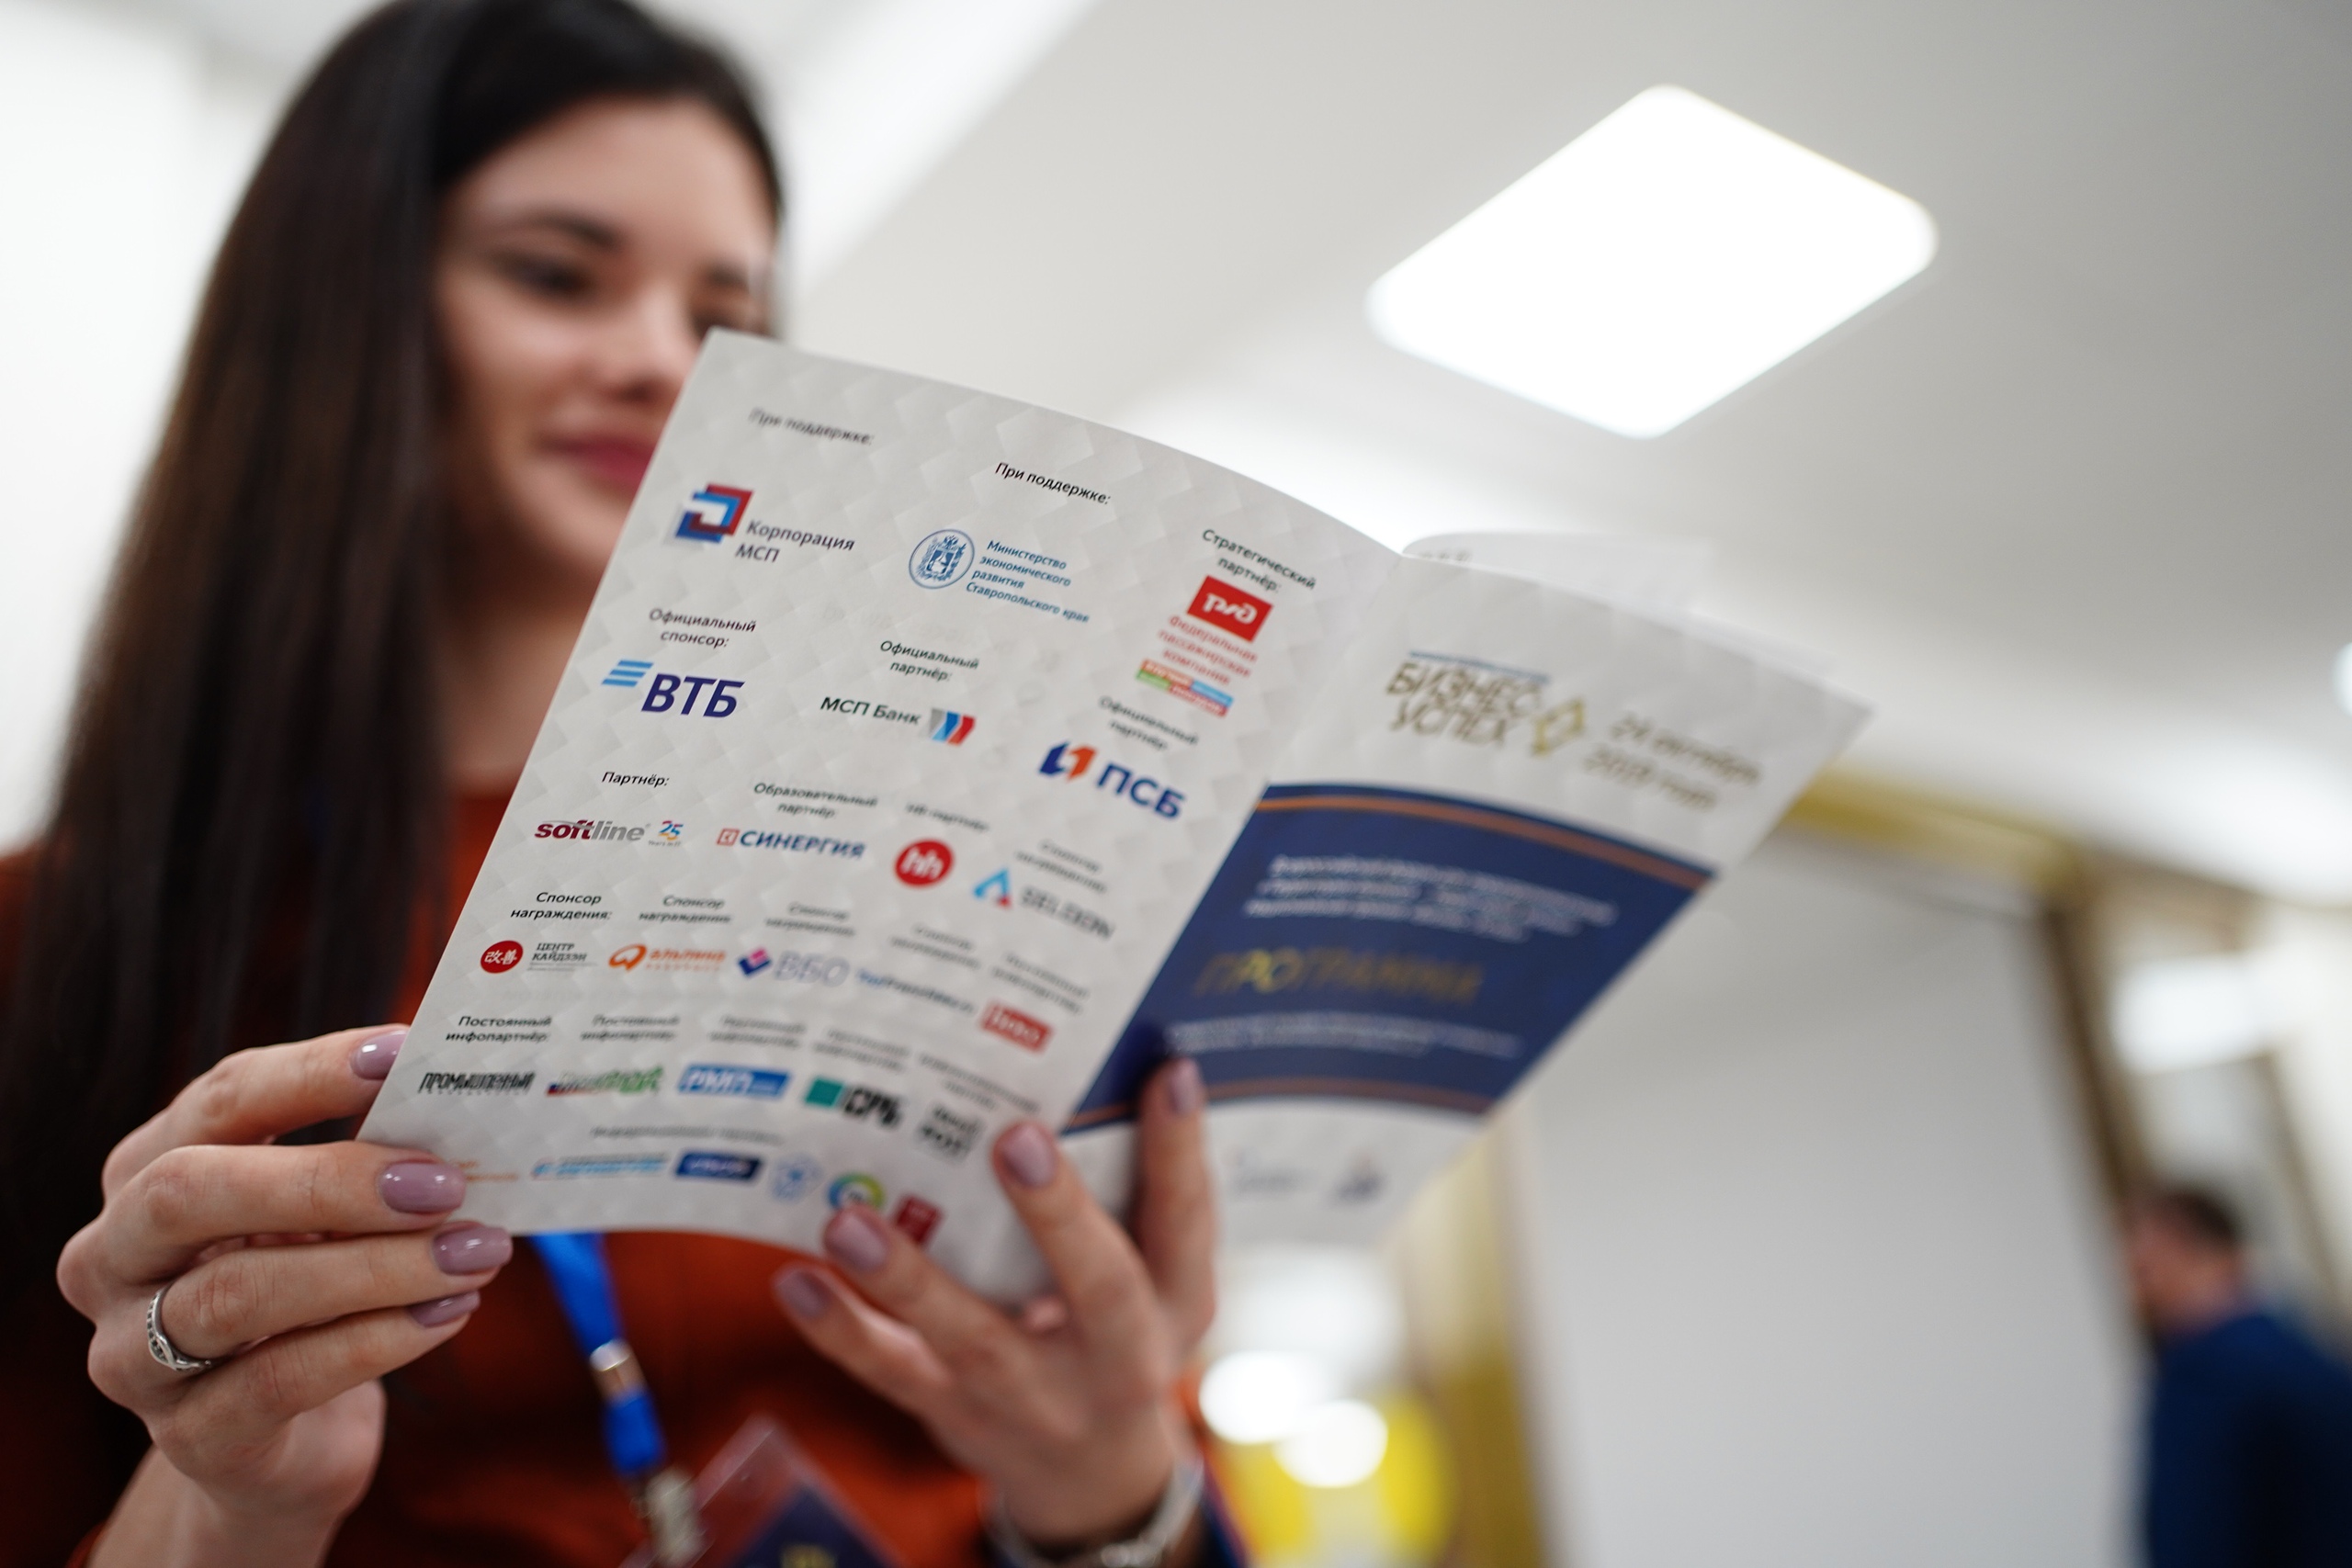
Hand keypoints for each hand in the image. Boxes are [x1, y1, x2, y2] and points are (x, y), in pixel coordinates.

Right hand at [56, 1026, 511, 1566]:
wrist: (281, 1447)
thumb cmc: (312, 1298)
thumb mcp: (327, 1221)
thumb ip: (371, 1163)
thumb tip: (466, 1102)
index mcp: (145, 1173)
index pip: (217, 1102)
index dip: (308, 1073)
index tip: (403, 1055)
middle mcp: (113, 1258)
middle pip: (189, 1192)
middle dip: (327, 1179)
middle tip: (443, 1181)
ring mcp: (132, 1354)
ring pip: (237, 1294)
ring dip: (375, 1268)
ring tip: (476, 1253)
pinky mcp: (186, 1436)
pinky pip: (277, 1381)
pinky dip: (376, 1342)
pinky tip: (448, 1314)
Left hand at [774, 1058, 1214, 1551]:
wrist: (1092, 1477)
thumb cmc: (1122, 1332)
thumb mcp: (1165, 1279)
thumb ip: (1151, 1191)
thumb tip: (1148, 1066)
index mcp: (1173, 1301)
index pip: (1188, 1220)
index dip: (1183, 1148)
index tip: (1169, 1072)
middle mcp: (1115, 1355)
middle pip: (1098, 1285)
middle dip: (1057, 1213)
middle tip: (1016, 1136)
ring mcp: (1031, 1391)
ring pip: (971, 1336)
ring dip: (907, 1278)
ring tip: (849, 1220)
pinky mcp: (955, 1408)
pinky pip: (894, 1371)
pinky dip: (842, 1330)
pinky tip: (797, 1281)